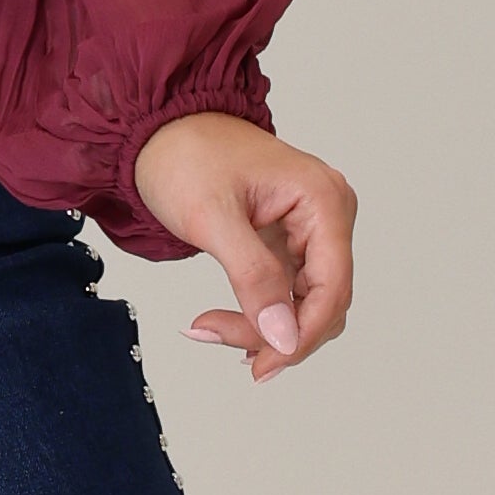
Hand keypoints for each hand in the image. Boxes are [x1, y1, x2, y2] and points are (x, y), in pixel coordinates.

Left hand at [130, 113, 356, 385]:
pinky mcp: (290, 242)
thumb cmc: (186, 155)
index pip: (334, 287)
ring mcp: (312, 230)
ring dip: (263, 328)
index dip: (303, 335)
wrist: (160, 130)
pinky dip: (258, 314)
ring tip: (208, 327)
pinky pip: (288, 294)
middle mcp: (328, 214)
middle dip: (274, 332)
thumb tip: (283, 336)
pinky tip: (222, 322)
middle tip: (214, 335)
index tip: (263, 364)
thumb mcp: (212, 218)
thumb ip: (252, 277)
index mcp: (323, 199)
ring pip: (306, 305)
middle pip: (323, 302)